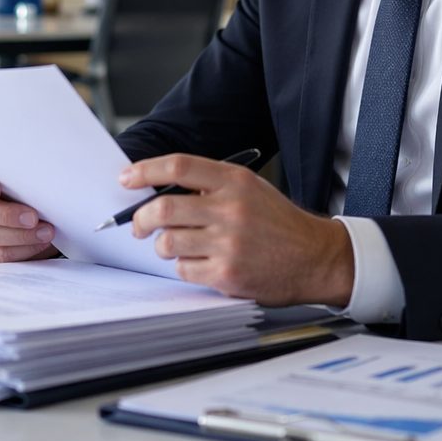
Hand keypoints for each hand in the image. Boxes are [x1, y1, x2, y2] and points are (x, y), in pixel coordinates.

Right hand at [0, 155, 57, 262]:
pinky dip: (21, 250)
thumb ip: (18, 169)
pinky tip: (38, 243)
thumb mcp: (19, 171)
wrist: (31, 208)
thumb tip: (39, 173)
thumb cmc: (22, 183)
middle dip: (6, 215)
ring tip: (44, 232)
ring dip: (20, 235)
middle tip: (32, 217)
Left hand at [120, 153, 354, 306]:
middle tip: (138, 225)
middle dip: (140, 218)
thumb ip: (209, 186)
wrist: (315, 257)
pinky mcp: (227, 274)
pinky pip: (183, 270)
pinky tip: (200, 263)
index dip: (144, 171)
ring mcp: (229, 243)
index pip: (177, 167)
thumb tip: (155, 189)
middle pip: (163, 208)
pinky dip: (184, 267)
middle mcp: (230, 209)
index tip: (126, 178)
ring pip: (167, 242)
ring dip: (162, 245)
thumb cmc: (276, 222)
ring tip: (175, 245)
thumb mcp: (249, 189)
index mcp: (234, 181)